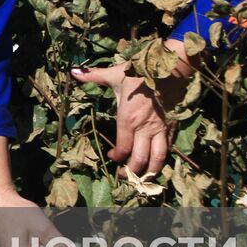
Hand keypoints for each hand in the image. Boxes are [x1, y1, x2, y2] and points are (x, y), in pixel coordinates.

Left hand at [72, 39, 193, 178]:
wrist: (171, 67)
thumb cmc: (140, 72)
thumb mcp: (115, 74)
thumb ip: (93, 76)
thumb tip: (73, 71)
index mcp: (128, 119)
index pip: (123, 148)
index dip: (117, 157)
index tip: (112, 157)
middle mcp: (145, 128)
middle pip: (140, 159)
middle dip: (132, 172)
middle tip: (125, 176)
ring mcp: (161, 129)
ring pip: (158, 158)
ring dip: (150, 172)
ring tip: (144, 179)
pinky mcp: (173, 126)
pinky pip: (169, 147)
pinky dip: (163, 158)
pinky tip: (158, 161)